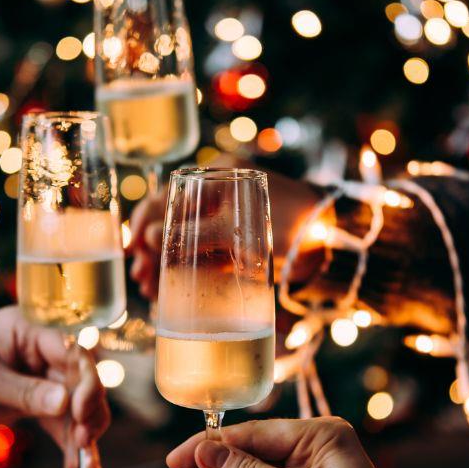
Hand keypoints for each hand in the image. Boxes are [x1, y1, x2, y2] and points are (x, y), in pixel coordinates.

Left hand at [0, 307, 109, 467]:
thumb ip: (22, 391)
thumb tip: (66, 404)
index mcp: (25, 330)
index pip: (72, 351)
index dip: (85, 380)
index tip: (80, 411)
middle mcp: (35, 351)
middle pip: (81, 379)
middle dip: (89, 411)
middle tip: (84, 442)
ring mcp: (33, 378)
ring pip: (75, 405)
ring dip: (85, 433)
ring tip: (86, 467)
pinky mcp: (27, 403)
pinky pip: (58, 423)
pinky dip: (68, 445)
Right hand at [128, 157, 324, 299]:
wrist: (334, 242)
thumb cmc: (292, 223)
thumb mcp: (238, 228)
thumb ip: (196, 232)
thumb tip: (148, 237)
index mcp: (219, 176)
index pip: (169, 195)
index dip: (146, 221)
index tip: (134, 248)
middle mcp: (218, 194)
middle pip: (171, 220)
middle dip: (151, 250)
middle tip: (142, 277)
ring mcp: (226, 220)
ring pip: (183, 240)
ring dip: (164, 264)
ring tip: (150, 289)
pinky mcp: (235, 243)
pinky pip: (200, 255)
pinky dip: (184, 271)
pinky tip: (170, 291)